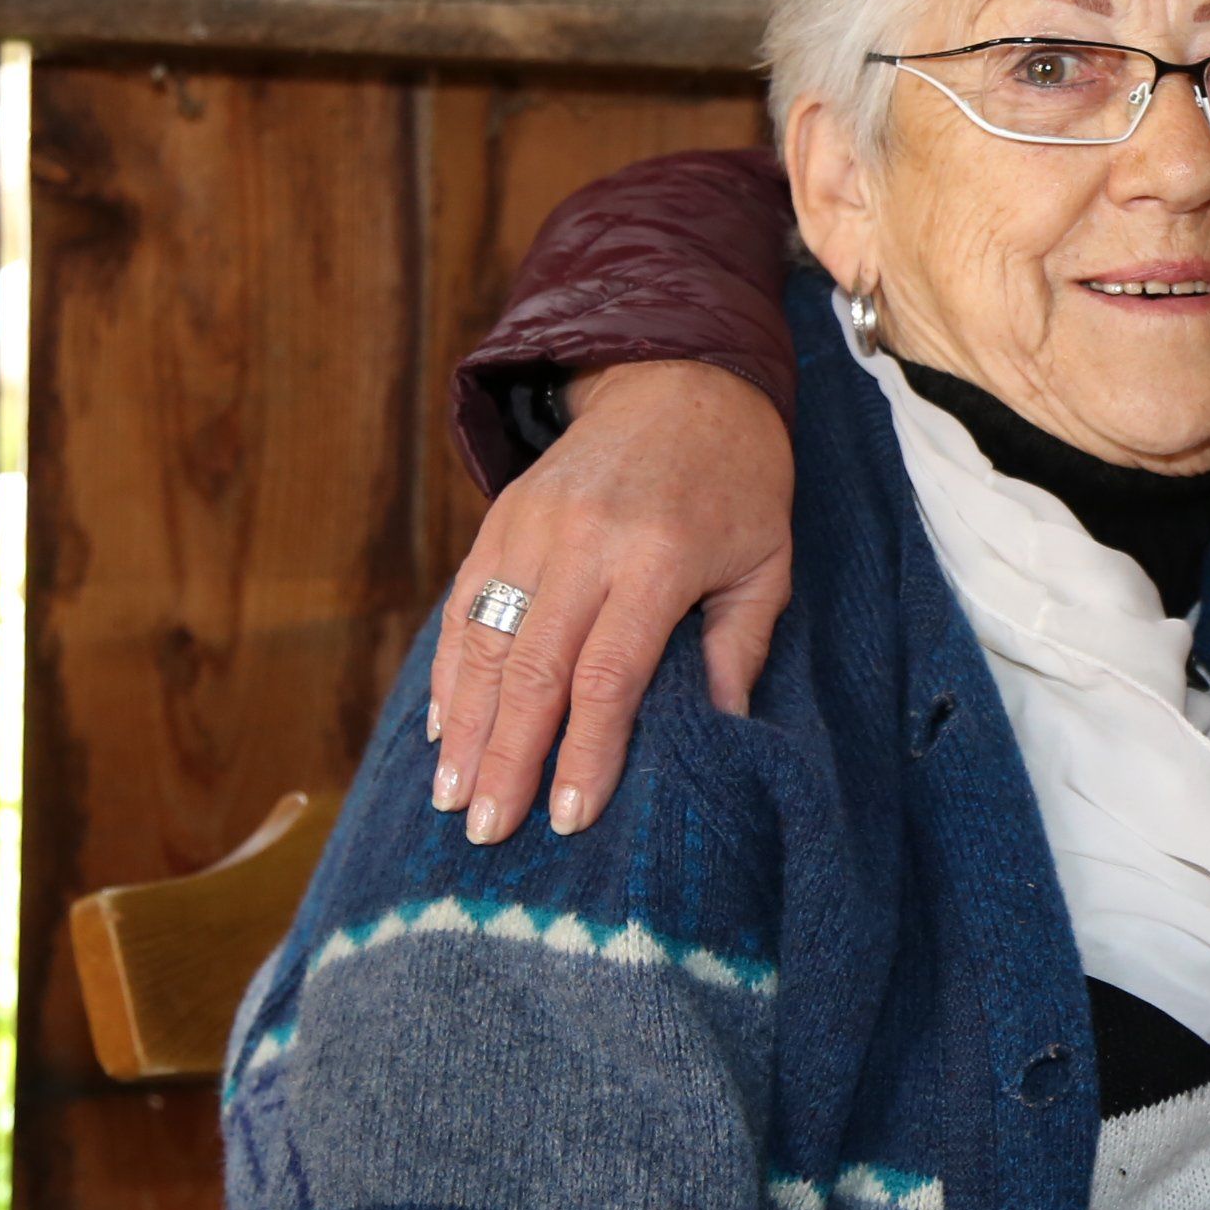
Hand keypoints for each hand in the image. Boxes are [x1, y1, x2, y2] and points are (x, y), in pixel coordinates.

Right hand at [428, 360, 795, 841]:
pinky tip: (442, 728)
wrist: (679, 377)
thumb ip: (740, 647)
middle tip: (488, 831)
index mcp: (657, 558)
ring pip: (485, 640)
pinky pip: (464, 603)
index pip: (608, 675)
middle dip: (508, 758)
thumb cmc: (738, 481)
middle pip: (533, 668)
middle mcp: (584, 541)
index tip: (568, 818)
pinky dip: (450, 670)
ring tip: (452, 796)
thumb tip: (722, 736)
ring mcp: (532, 526)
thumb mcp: (766, 560)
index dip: (583, 752)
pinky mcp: (501, 518)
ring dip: (465, 726)